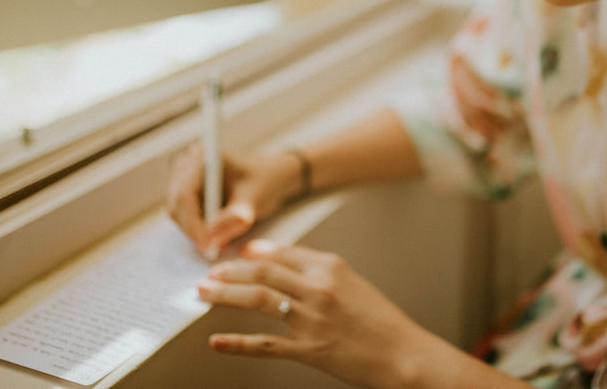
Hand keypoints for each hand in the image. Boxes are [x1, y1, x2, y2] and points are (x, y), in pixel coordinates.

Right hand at [166, 144, 300, 253]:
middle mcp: (189, 163)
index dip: (192, 224)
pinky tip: (217, 237)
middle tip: (212, 250)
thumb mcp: (254, 200)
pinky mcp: (187, 190)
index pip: (186, 195)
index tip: (206, 246)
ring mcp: (185, 176)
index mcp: (204, 157)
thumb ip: (234, 217)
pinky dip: (198, 228)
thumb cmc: (265, 182)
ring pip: (179, 213)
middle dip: (193, 230)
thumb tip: (210, 238)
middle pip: (178, 205)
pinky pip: (185, 215)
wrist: (272, 176)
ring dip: (195, 231)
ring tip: (219, 244)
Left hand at [197, 240, 434, 388]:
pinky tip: (217, 341)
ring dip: (225, 295)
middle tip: (209, 273)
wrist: (404, 354)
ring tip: (203, 294)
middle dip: (230, 271)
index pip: (282, 253)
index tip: (234, 255)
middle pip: (263, 272)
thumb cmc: (381, 322)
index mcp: (331, 267)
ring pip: (258, 299)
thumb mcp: (353, 283)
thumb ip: (320, 272)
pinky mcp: (309, 350)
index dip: (252, 253)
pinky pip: (264, 344)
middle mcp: (319, 288)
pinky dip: (236, 343)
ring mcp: (312, 319)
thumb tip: (281, 264)